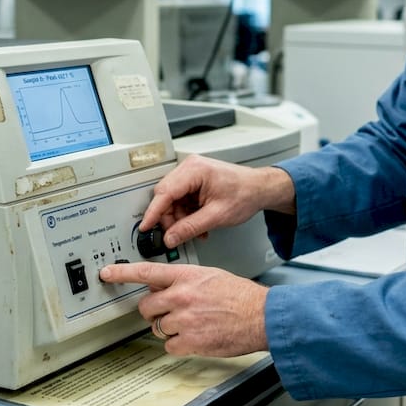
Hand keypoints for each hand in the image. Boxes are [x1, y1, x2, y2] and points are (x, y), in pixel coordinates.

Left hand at [99, 261, 267, 356]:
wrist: (261, 316)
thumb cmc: (240, 296)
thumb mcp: (210, 276)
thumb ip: (183, 279)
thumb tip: (162, 285)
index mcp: (186, 276)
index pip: (147, 272)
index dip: (123, 272)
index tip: (108, 272)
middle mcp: (181, 296)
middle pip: (146, 306)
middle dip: (154, 311)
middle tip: (169, 311)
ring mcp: (184, 319)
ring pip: (157, 327)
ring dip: (168, 329)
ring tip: (191, 324)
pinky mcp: (190, 341)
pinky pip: (169, 346)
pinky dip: (179, 345)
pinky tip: (194, 337)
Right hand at [142, 155, 294, 248]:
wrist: (259, 189)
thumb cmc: (245, 193)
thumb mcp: (217, 216)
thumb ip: (190, 228)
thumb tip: (171, 237)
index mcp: (194, 170)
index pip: (164, 192)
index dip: (153, 212)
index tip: (146, 226)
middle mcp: (190, 168)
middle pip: (166, 196)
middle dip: (170, 218)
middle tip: (176, 235)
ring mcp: (191, 174)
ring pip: (172, 201)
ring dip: (180, 219)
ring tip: (196, 230)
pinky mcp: (194, 183)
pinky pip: (181, 201)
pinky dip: (186, 215)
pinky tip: (198, 224)